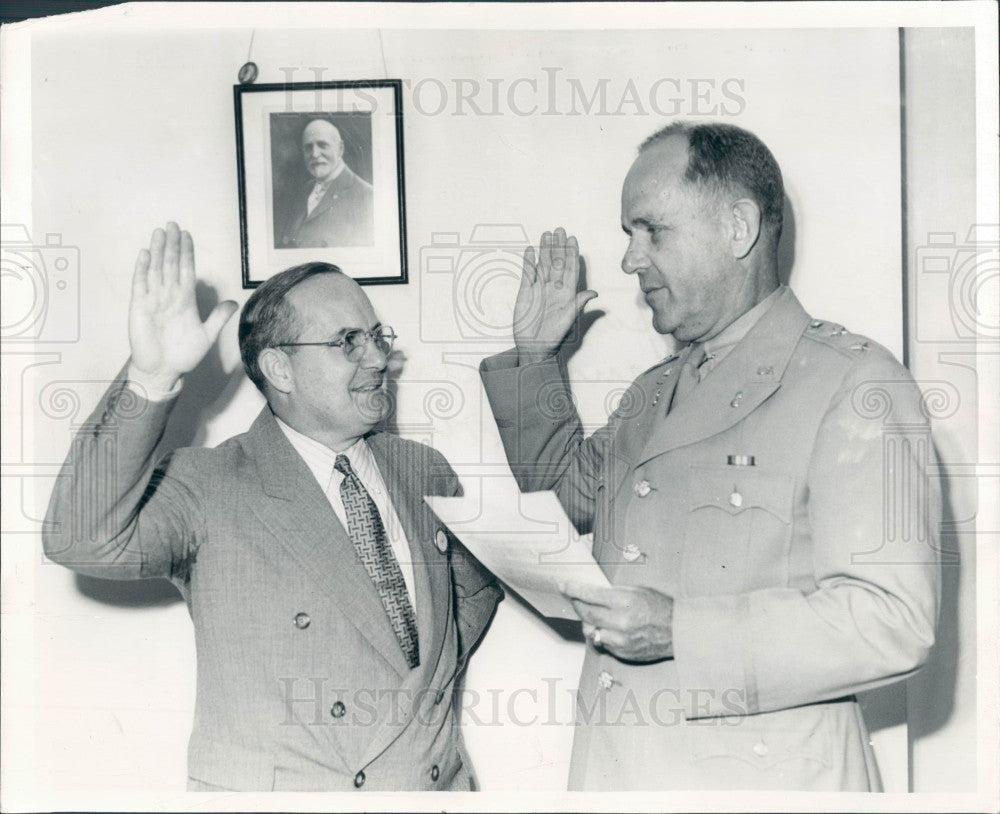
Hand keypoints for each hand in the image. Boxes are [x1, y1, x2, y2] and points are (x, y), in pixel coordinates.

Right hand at [128, 223, 237, 385]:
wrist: (163, 371)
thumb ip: (218, 317)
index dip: (186, 253)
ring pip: (156, 270)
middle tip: (173, 224)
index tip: (187, 235)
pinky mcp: (139, 307)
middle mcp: (169, 296)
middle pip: (170, 265)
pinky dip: (142, 269)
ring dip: (158, 251)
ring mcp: (154, 300)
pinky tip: (145, 254)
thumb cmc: (183, 354)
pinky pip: (141, 284)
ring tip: (160, 233)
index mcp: (185, 300)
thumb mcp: (207, 334)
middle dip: (172, 245)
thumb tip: (234, 303)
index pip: (186, 270)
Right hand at [513, 227, 596, 364]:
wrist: (534, 346)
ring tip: (546, 234)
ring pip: (543, 264)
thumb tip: (594, 293)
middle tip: (559, 230)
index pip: (570, 268)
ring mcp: (539, 289)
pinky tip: (531, 250)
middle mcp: (554, 288)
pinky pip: (528, 273)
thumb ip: (578, 304)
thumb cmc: (554, 336)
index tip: (572, 239)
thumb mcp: (568, 320)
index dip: (571, 254)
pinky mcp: (525, 292)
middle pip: (556, 262)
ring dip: (545, 249)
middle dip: (558, 246)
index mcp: (567, 293)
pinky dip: (529, 262)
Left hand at [562, 580, 674, 661]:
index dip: (573, 589)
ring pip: (590, 630)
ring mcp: (620, 641)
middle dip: (576, 604)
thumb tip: (592, 592)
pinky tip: (605, 626)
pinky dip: (600, 633)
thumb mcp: (638, 590)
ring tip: (591, 613)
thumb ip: (614, 592)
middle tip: (572, 597)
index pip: (590, 595)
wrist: (678, 632)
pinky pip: (602, 643)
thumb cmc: (660, 607)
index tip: (563, 585)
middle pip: (586, 613)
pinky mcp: (622, 653)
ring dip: (587, 621)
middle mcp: (620, 623)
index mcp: (625, 602)